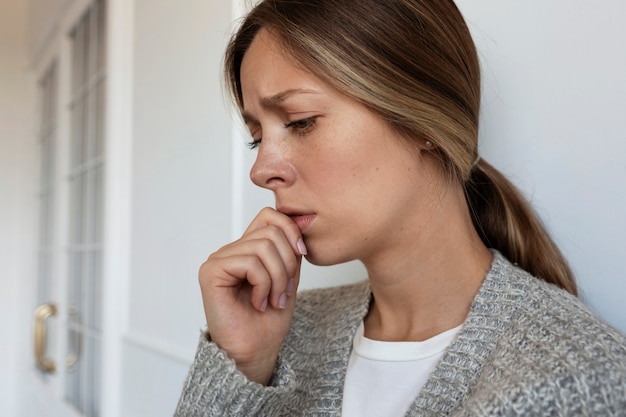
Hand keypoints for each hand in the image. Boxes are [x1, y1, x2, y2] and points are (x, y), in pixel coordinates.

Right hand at [198, 207, 305, 384]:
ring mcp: (219, 260)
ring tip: (273, 299)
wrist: (255, 351)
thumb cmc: (268, 321)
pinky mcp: (211, 272)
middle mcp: (231, 251)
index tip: (301, 255)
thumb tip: (299, 222)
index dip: (290, 230)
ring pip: (263, 247)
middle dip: (287, 263)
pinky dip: (263, 284)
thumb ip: (289, 250)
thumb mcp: (288, 278)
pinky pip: (250, 262)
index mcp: (247, 249)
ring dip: (277, 278)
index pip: (270, 215)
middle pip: (271, 232)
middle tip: (283, 292)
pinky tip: (258, 302)